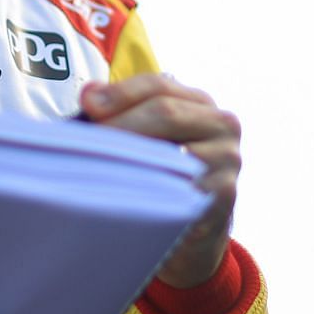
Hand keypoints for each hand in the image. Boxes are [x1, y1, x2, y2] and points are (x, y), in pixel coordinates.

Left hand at [82, 75, 240, 287]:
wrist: (197, 228)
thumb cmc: (166, 173)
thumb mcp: (149, 135)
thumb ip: (122, 109)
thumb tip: (90, 94)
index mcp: (201, 102)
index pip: (158, 85)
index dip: (120, 93)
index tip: (87, 105)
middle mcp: (222, 125)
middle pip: (165, 112)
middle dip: (121, 124)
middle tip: (86, 142)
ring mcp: (227, 159)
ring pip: (172, 150)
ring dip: (131, 159)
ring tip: (99, 168)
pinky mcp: (223, 193)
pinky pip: (181, 187)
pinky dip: (150, 190)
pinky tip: (126, 194)